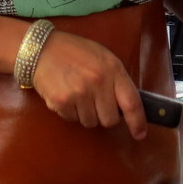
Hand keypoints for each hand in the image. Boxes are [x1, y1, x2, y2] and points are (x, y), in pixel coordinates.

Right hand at [31, 31, 146, 138]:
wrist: (42, 49)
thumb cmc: (76, 52)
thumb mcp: (104, 58)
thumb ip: (117, 79)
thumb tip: (127, 106)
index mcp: (113, 70)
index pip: (132, 103)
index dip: (138, 122)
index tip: (140, 134)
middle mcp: (97, 83)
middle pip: (111, 120)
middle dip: (106, 116)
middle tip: (98, 103)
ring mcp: (78, 94)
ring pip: (91, 122)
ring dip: (88, 114)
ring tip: (79, 95)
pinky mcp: (61, 103)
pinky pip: (73, 120)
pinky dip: (71, 112)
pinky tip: (67, 95)